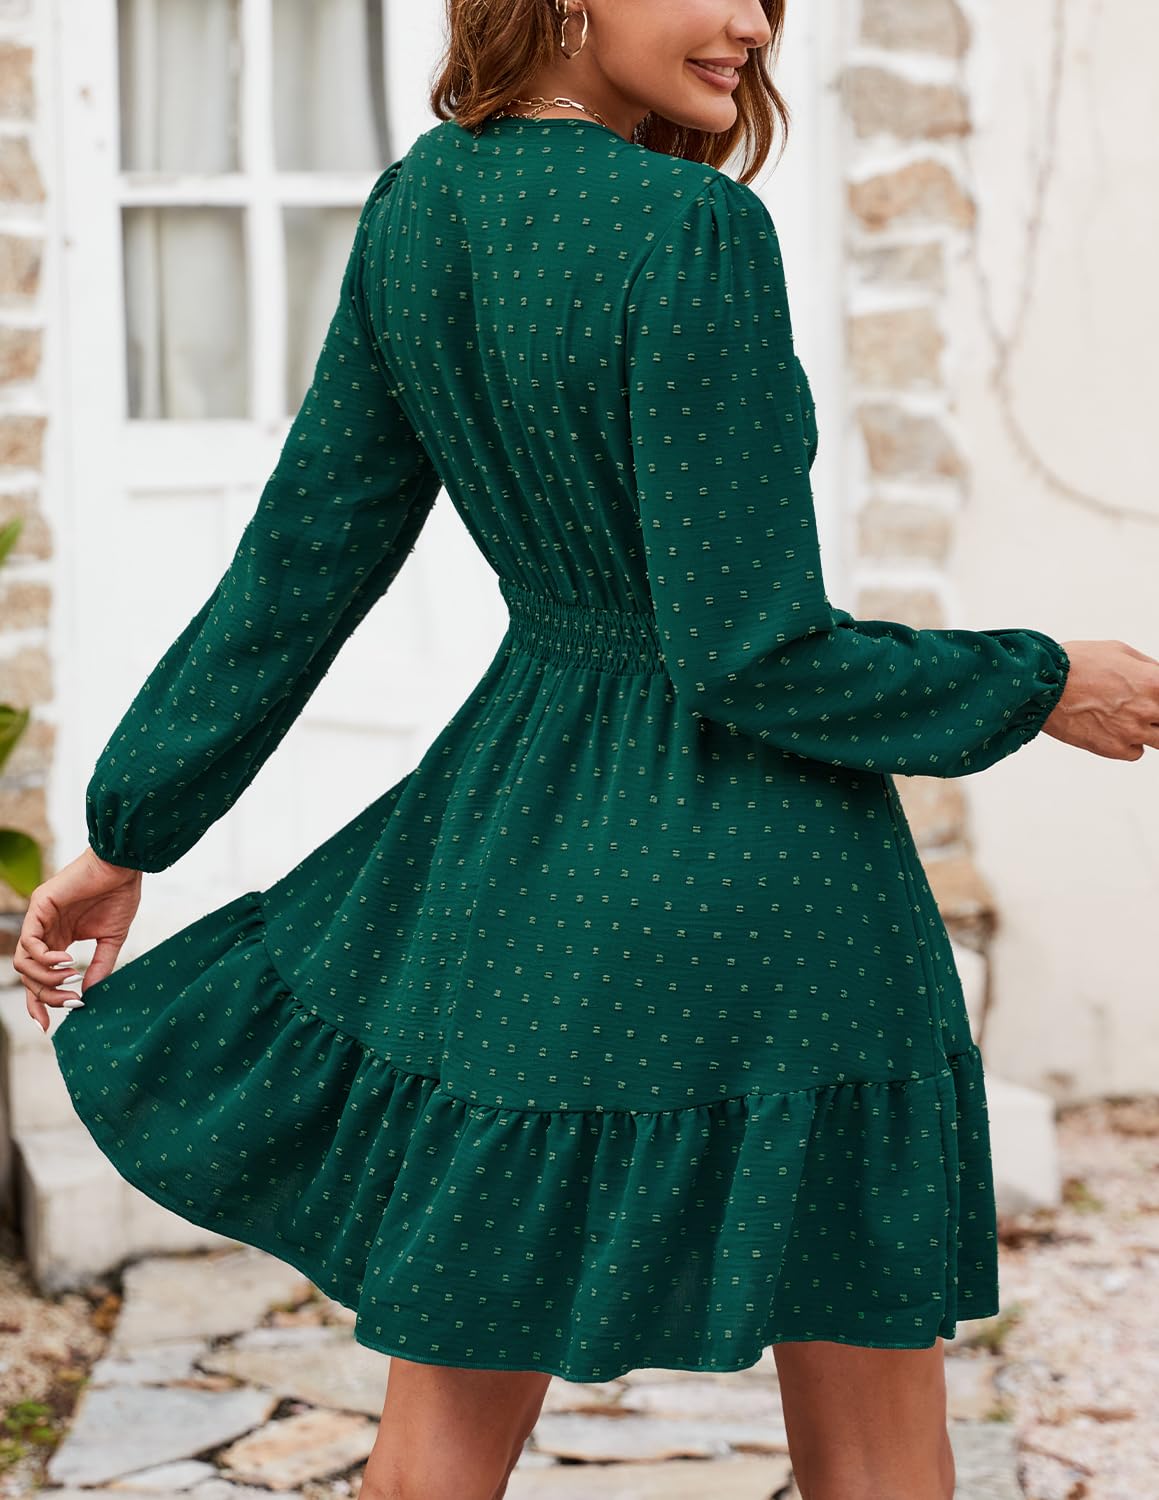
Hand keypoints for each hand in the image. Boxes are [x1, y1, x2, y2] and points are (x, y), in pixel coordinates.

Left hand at [12, 847, 142, 1032]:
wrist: (123, 866)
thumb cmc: (120, 895)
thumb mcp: (112, 939)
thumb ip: (99, 966)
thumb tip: (88, 996)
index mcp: (59, 940)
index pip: (38, 978)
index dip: (40, 1003)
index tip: (50, 1025)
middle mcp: (44, 932)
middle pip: (28, 977)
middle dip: (46, 996)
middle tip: (72, 1002)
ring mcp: (39, 920)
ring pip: (22, 964)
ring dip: (46, 978)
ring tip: (71, 977)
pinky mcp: (38, 907)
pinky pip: (29, 943)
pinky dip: (45, 958)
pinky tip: (67, 960)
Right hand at [1040, 641, 1158, 760]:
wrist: (1042, 685)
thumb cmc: (1076, 663)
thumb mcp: (1118, 650)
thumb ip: (1147, 666)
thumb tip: (1157, 675)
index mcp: (1154, 682)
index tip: (1154, 697)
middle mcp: (1148, 709)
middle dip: (1156, 713)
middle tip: (1142, 708)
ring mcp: (1132, 731)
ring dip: (1150, 730)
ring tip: (1130, 718)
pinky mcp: (1113, 748)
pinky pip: (1136, 752)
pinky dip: (1130, 743)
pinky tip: (1115, 729)